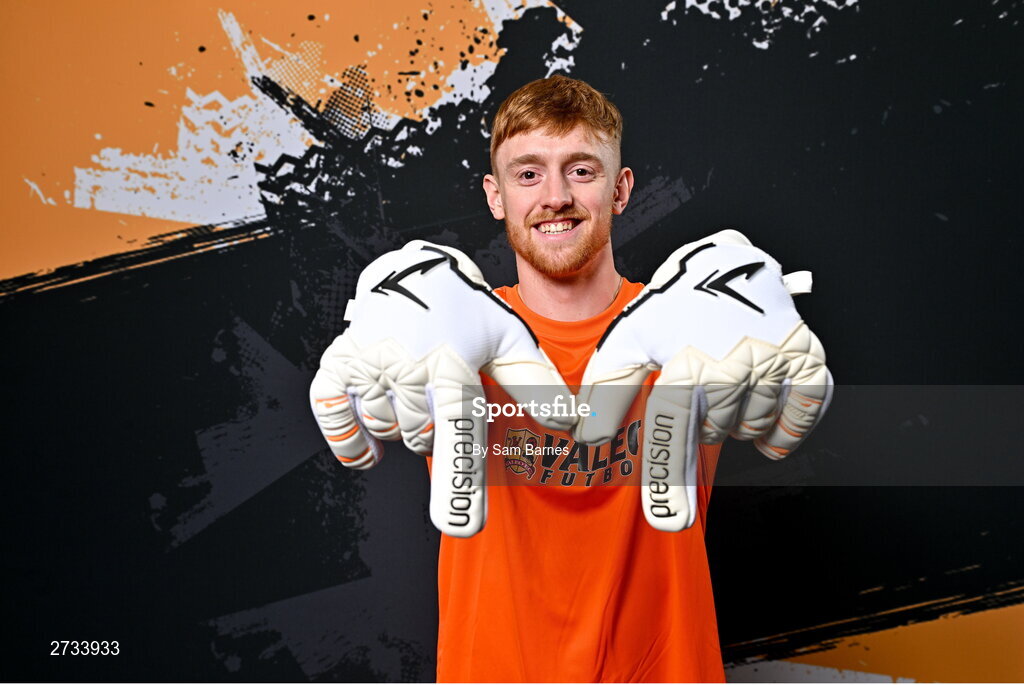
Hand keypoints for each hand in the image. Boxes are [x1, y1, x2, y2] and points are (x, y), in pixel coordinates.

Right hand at [310, 240, 573, 536]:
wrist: (415, 269)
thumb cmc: (466, 313)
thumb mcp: (508, 339)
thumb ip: (537, 384)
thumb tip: (570, 425)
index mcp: (453, 362)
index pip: (458, 430)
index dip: (459, 479)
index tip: (460, 525)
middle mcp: (407, 362)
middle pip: (422, 439)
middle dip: (435, 428)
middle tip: (438, 391)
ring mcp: (368, 362)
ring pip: (387, 430)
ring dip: (402, 424)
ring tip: (412, 387)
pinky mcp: (337, 363)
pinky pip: (337, 419)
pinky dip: (352, 437)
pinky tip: (370, 436)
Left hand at [574, 230, 832, 530]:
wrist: (726, 265)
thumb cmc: (673, 309)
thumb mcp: (630, 340)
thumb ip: (606, 389)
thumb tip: (586, 436)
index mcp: (686, 360)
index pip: (672, 429)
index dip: (666, 474)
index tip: (667, 521)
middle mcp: (734, 362)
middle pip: (712, 432)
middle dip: (698, 421)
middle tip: (695, 388)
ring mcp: (774, 362)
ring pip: (752, 428)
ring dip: (735, 419)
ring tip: (724, 385)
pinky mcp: (807, 360)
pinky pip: (799, 415)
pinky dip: (784, 426)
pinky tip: (765, 418)